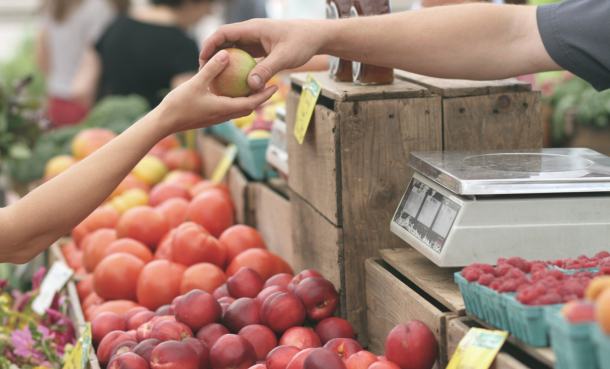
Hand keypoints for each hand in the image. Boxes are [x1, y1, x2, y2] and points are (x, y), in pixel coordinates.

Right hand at [157, 49, 277, 134]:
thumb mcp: (195, 83)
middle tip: (270, 85)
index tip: (275, 86)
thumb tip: (226, 54)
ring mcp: (216, 118)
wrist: (164, 123)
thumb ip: (212, 69)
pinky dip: (235, 100)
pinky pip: (228, 108)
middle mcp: (223, 116)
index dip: (265, 95)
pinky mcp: (210, 117)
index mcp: (224, 109)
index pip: (251, 104)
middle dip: (261, 98)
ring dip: (249, 100)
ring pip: (238, 109)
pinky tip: (231, 89)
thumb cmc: (178, 104)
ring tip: (254, 87)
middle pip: (248, 108)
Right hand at [200, 19, 326, 90]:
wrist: (316, 37)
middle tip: (204, 72)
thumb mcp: (284, 57)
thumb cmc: (302, 42)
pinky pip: (244, 57)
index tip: (202, 59)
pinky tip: (233, 82)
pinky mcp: (260, 48)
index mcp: (253, 28)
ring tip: (214, 78)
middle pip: (225, 41)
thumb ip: (267, 70)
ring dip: (224, 62)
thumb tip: (250, 85)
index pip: (224, 33)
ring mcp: (255, 40)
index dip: (210, 44)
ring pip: (233, 49)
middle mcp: (251, 32)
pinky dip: (237, 67)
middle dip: (212, 55)